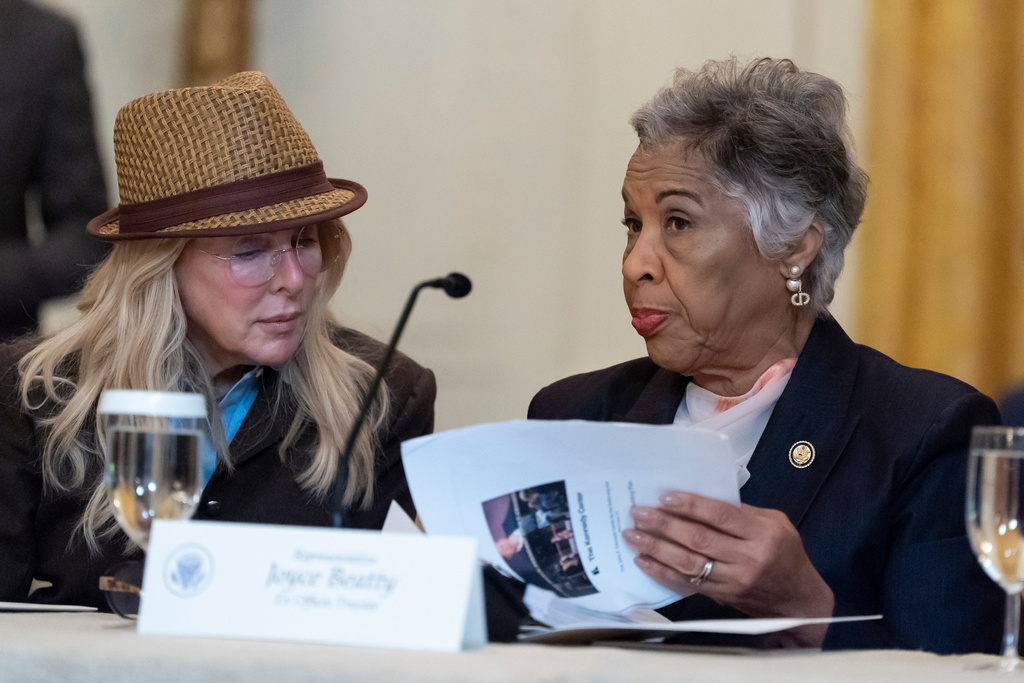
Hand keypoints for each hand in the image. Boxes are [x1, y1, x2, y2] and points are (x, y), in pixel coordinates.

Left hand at [623, 491, 833, 647]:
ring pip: (688, 563)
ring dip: (656, 548)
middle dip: (664, 525)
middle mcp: (746, 558)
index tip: (665, 497)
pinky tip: (644, 560)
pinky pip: (686, 583)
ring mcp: (732, 580)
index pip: (721, 516)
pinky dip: (662, 571)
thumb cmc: (786, 554)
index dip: (691, 505)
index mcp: (761, 534)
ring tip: (633, 535)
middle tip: (638, 513)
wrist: (796, 601)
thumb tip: (701, 500)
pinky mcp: (720, 595)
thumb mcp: (775, 523)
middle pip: (699, 539)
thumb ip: (741, 512)